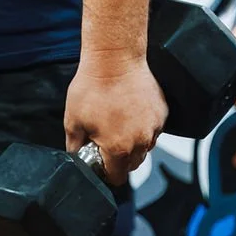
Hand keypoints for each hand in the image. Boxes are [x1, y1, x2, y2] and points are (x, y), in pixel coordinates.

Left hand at [65, 57, 166, 185]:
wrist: (114, 58)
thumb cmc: (94, 86)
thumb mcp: (73, 121)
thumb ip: (75, 147)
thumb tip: (76, 157)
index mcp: (119, 149)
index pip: (117, 177)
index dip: (107, 172)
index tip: (101, 162)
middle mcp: (141, 141)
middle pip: (133, 164)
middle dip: (121, 158)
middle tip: (107, 139)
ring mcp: (154, 126)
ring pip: (145, 146)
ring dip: (134, 142)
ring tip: (119, 122)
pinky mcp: (162, 111)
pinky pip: (154, 128)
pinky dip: (144, 125)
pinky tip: (130, 111)